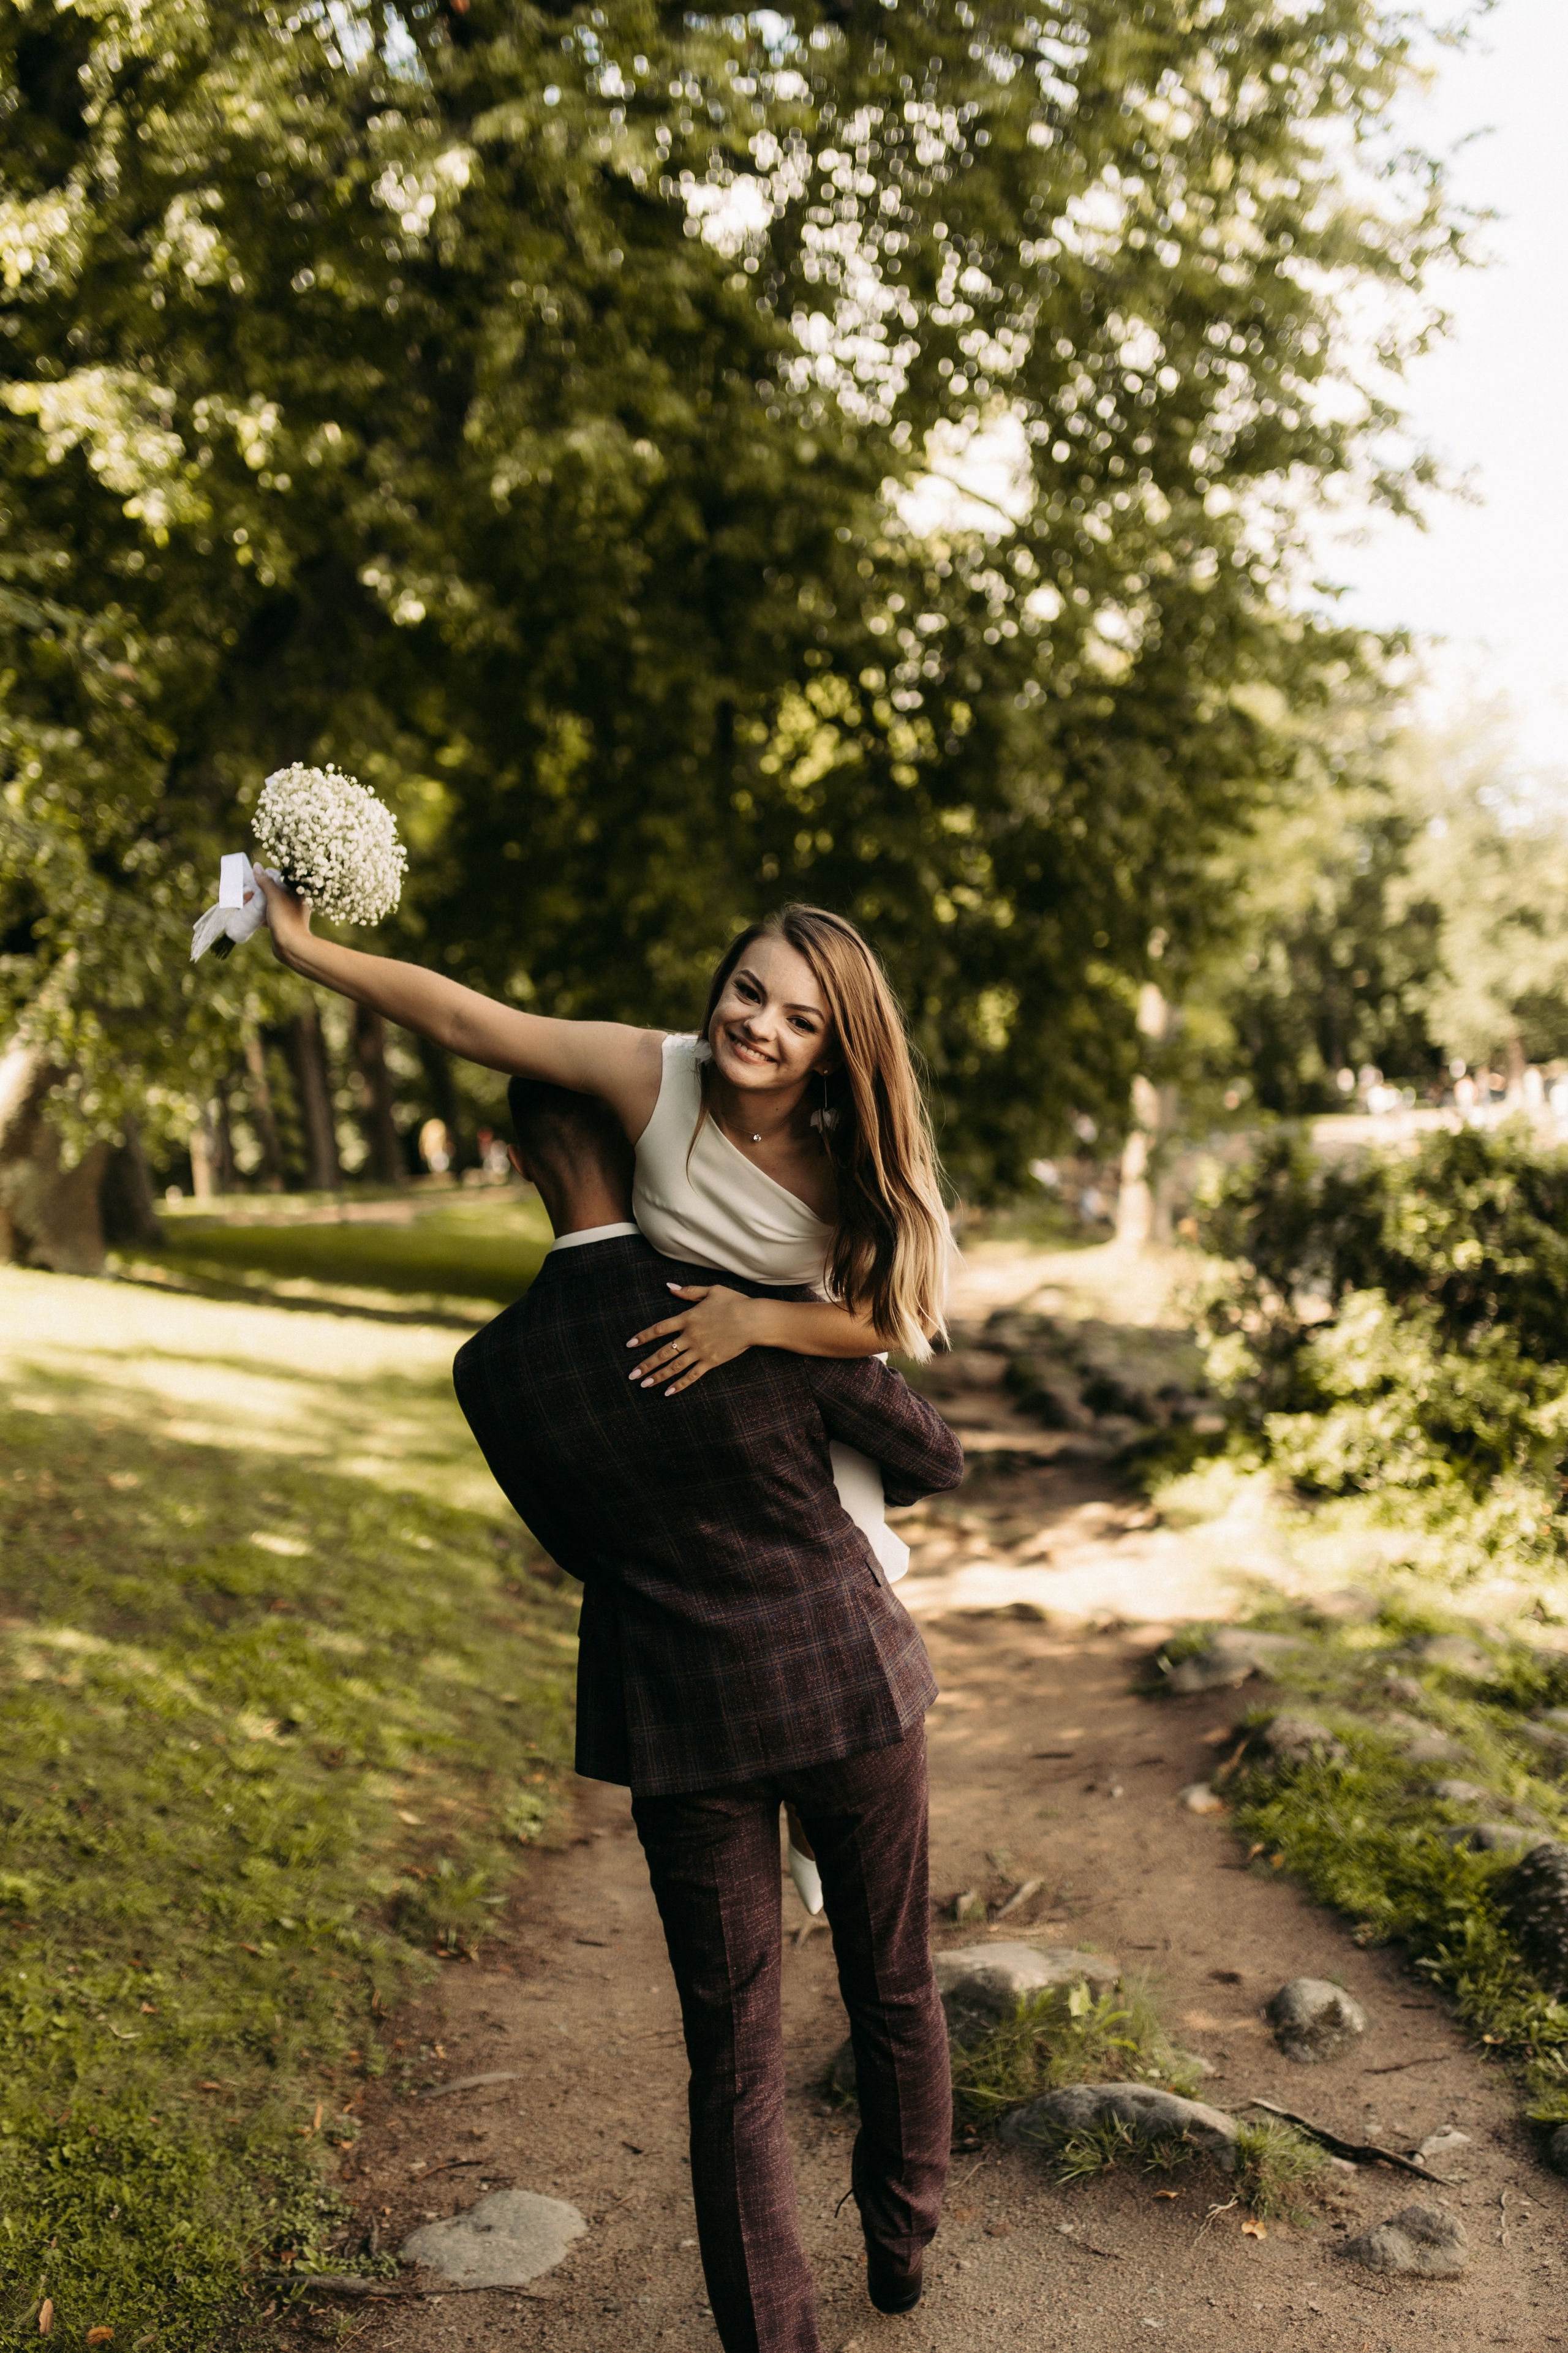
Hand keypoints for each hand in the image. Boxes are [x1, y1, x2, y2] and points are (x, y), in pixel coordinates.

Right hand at [251, 865, 312, 964]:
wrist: (292, 947)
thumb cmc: (285, 919)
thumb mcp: (274, 897)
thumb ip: (266, 882)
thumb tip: (257, 867)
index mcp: (298, 892)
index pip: (280, 878)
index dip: (266, 878)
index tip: (253, 881)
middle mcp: (296, 901)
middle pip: (274, 890)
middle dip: (258, 891)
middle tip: (246, 895)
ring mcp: (289, 913)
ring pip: (270, 903)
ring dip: (257, 902)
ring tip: (245, 903)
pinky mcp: (283, 924)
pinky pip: (270, 914)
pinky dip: (260, 913)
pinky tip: (250, 914)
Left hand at [626, 1284, 762, 1395]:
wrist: (754, 1320)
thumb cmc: (735, 1302)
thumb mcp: (711, 1291)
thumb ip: (689, 1291)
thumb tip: (669, 1287)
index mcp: (688, 1318)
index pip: (659, 1329)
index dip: (643, 1337)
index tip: (629, 1345)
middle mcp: (691, 1336)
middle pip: (663, 1352)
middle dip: (645, 1364)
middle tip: (631, 1374)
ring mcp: (700, 1350)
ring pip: (674, 1366)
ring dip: (657, 1376)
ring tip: (643, 1384)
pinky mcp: (711, 1362)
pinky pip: (692, 1375)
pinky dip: (679, 1385)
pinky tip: (668, 1392)